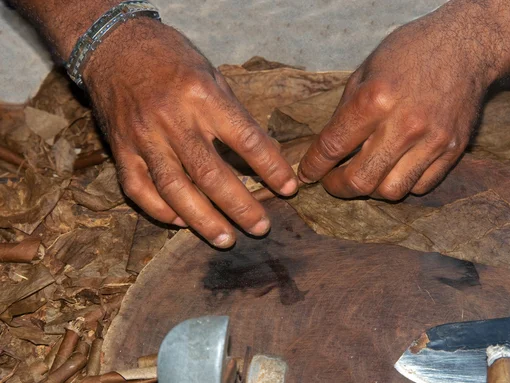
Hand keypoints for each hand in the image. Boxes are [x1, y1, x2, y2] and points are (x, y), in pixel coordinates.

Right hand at [83, 19, 296, 247]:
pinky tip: (180, 223)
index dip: (272, 168)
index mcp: (203, 96)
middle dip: (241, 207)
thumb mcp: (211, 73)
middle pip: (211, 175)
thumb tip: (259, 152)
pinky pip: (139, 190)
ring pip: (176, 191)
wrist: (113, 45)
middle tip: (261, 227)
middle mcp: (173, 120)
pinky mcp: (121, 149)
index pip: (247, 140)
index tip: (289, 188)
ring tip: (226, 239)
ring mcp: (144, 138)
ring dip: (204, 221)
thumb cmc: (169, 57)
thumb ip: (231, 114)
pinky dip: (160, 211)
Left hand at [298, 9, 497, 199]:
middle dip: (337, 186)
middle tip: (331, 181)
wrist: (465, 47)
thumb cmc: (409, 53)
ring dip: (370, 189)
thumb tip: (327, 148)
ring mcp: (432, 141)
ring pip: (391, 191)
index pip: (333, 146)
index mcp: (375, 99)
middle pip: (360, 180)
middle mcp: (404, 125)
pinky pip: (420, 186)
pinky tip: (393, 169)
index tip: (306, 174)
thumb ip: (345, 112)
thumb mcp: (365, 71)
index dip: (313, 166)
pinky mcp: (453, 150)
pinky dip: (401, 183)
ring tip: (364, 175)